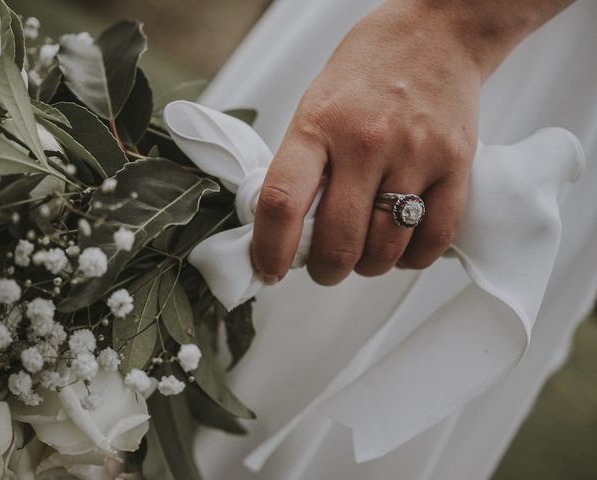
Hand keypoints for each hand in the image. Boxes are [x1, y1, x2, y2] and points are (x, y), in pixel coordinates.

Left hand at [250, 0, 484, 285]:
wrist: (436, 33)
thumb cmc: (368, 70)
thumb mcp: (315, 106)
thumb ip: (302, 165)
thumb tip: (290, 227)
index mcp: (318, 126)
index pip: (283, 202)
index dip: (270, 250)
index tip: (268, 269)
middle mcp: (365, 142)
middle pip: (339, 240)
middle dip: (326, 271)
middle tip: (325, 267)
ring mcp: (414, 154)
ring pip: (386, 248)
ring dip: (368, 266)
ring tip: (364, 254)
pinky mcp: (455, 165)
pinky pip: (433, 237)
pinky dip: (411, 258)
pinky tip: (400, 248)